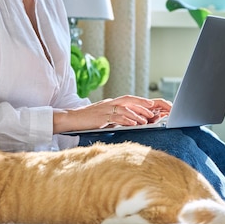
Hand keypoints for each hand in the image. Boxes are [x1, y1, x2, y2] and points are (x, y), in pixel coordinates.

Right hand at [53, 96, 172, 132]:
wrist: (71, 119)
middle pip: (129, 100)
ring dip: (137, 114)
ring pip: (124, 109)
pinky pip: (116, 117)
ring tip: (146, 119)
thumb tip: (127, 122)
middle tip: (153, 109)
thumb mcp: (103, 117)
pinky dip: (127, 120)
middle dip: (142, 104)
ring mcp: (105, 109)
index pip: (128, 100)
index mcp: (110, 103)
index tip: (151, 104)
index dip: (140, 101)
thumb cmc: (87, 120)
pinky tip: (134, 124)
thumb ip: (114, 118)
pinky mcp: (101, 117)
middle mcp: (109, 103)